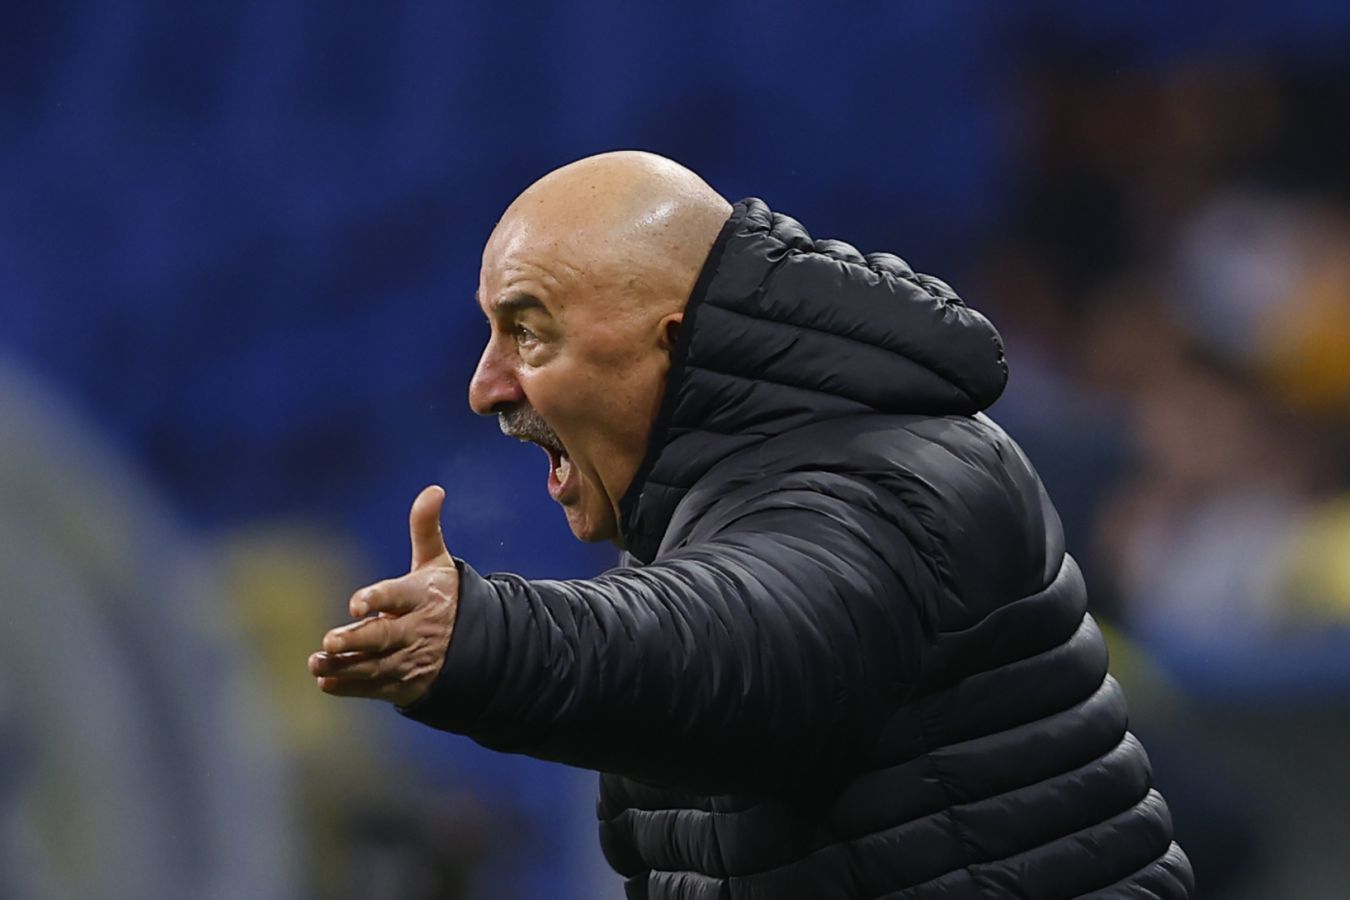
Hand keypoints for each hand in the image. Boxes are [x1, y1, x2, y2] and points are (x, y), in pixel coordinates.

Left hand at [308, 485, 458, 706]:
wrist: (479, 644)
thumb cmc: (445, 595)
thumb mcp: (437, 563)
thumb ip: (426, 528)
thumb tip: (434, 489)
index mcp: (422, 597)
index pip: (398, 596)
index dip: (378, 599)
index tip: (356, 604)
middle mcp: (417, 630)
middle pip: (385, 637)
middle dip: (357, 640)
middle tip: (329, 640)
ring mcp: (411, 659)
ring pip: (375, 665)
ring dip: (345, 667)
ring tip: (317, 663)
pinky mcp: (405, 683)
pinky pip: (376, 687)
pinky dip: (352, 687)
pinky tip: (327, 682)